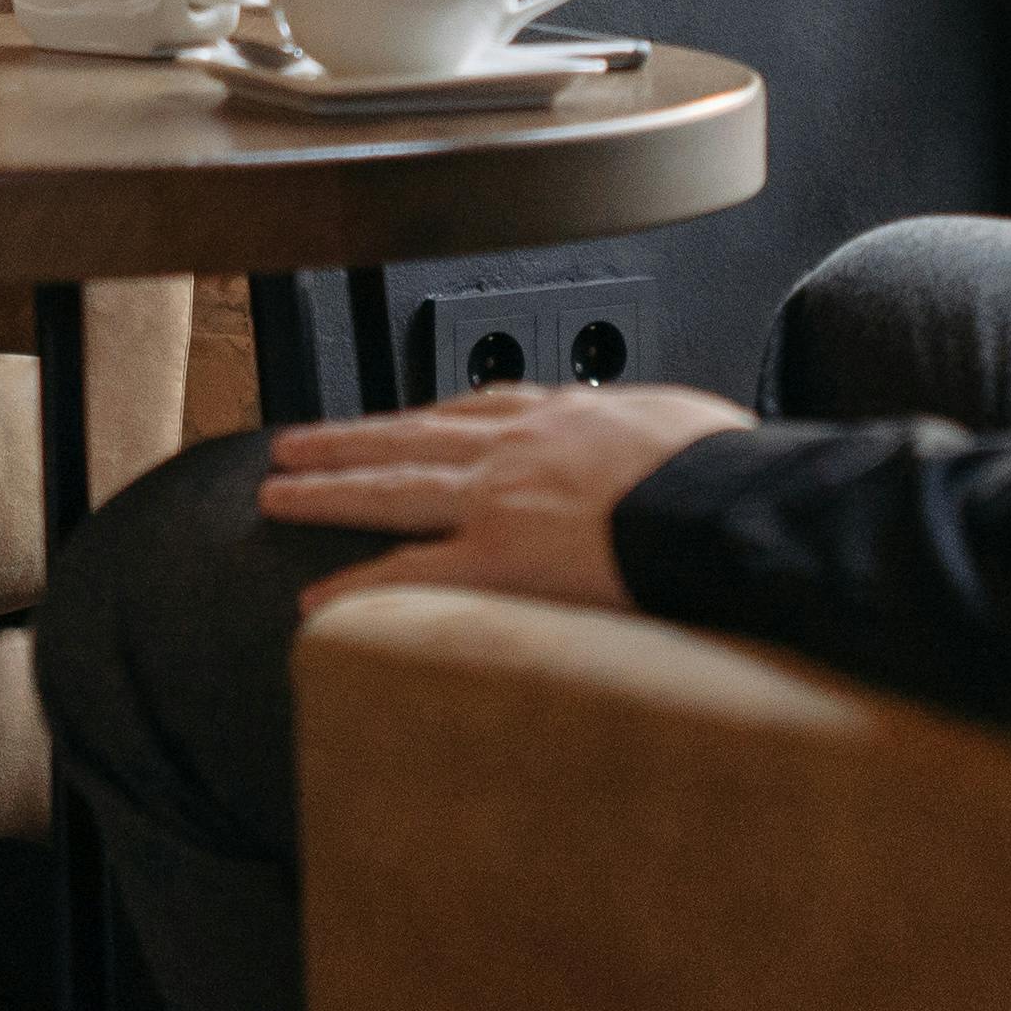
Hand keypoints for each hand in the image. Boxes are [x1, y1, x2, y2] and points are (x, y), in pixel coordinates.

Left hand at [257, 383, 755, 615]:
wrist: (733, 506)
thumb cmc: (731, 474)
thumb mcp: (696, 427)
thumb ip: (663, 440)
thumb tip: (682, 451)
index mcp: (573, 415)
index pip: (486, 407)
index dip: (434, 414)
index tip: (405, 420)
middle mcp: (522, 447)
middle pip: (414, 435)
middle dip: (351, 438)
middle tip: (297, 441)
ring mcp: (502, 500)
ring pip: (391, 487)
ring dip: (327, 487)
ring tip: (277, 491)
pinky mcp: (497, 559)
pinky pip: (408, 575)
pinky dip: (355, 588)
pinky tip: (315, 603)